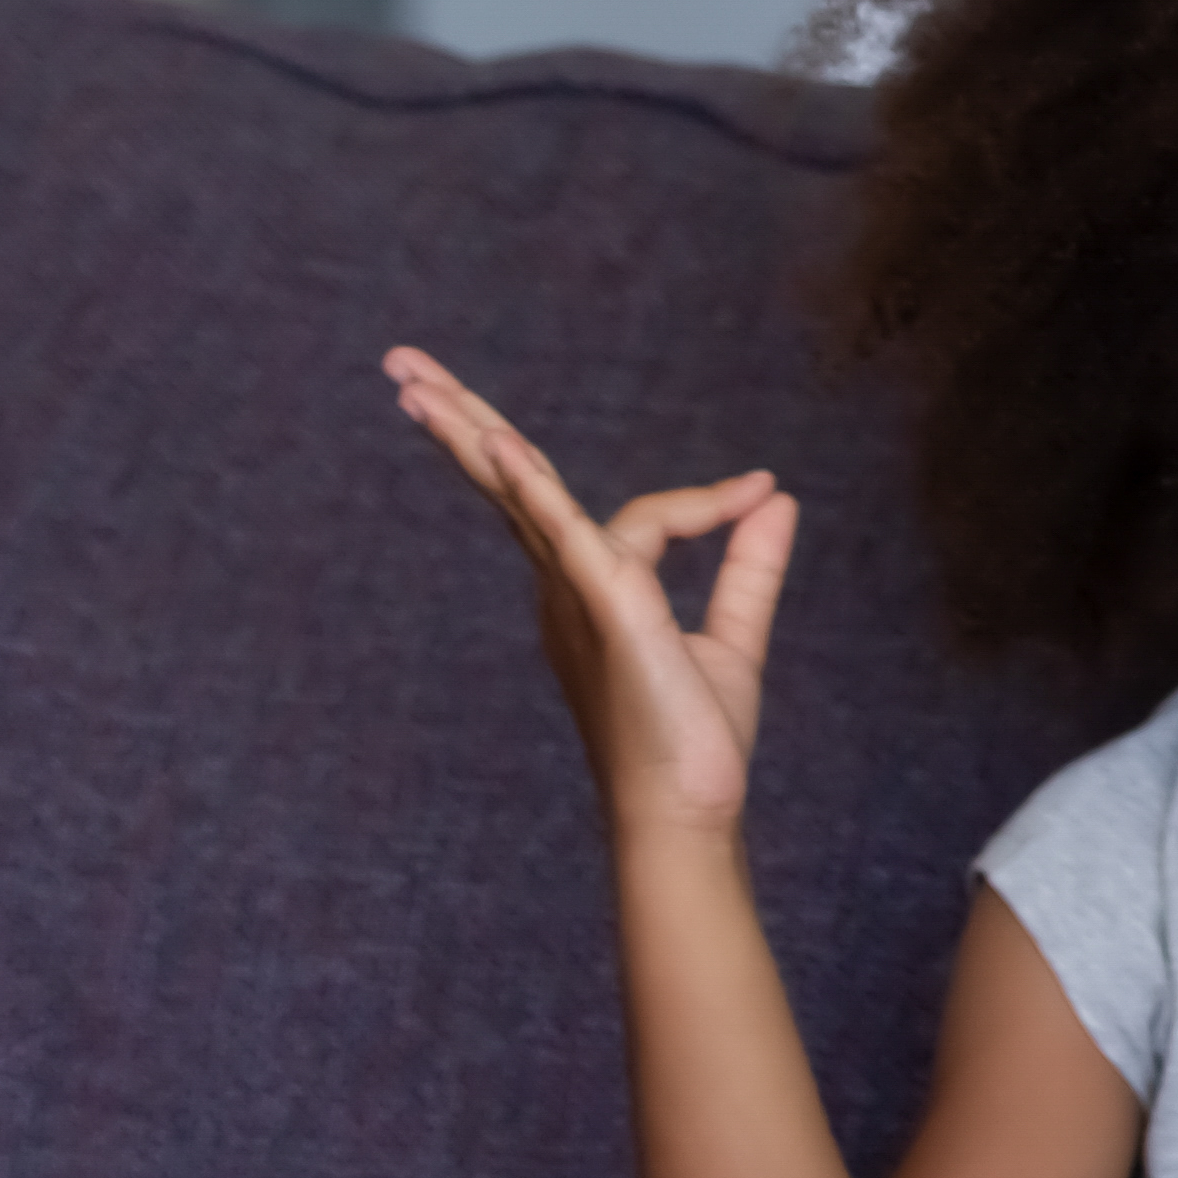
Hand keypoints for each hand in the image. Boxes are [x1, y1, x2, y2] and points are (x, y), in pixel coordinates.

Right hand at [385, 346, 793, 845]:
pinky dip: (535, 489)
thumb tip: (774, 496)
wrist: (688, 812)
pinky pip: (564, 536)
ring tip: (410, 381)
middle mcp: (565, 587)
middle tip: (403, 366)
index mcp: (592, 590)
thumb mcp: (732, 637)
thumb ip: (748, 566)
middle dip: (463, 422)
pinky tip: (503, 449)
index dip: (709, 501)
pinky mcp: (605, 606)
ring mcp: (575, 594)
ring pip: (518, 494)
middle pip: (510, 483)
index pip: (644, 515)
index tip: (762, 491)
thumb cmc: (694, 741)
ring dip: (469, 432)